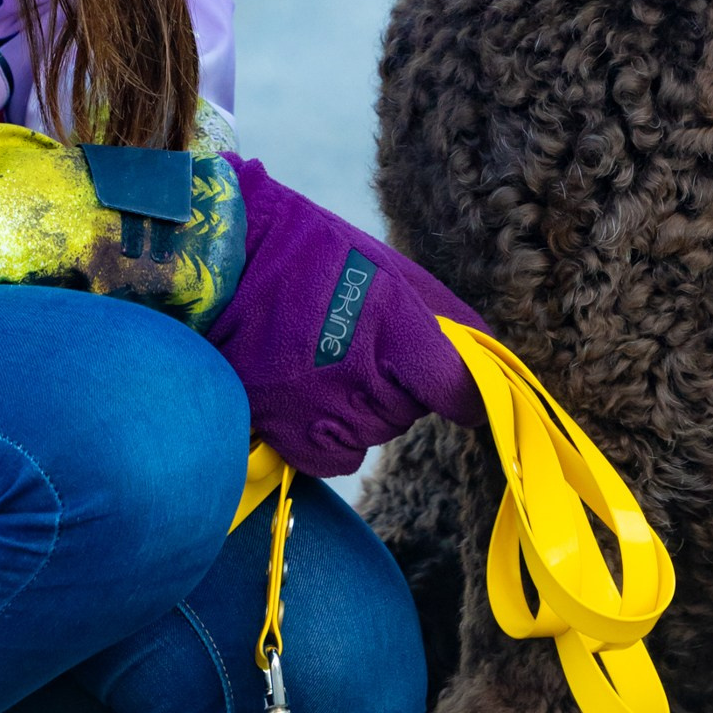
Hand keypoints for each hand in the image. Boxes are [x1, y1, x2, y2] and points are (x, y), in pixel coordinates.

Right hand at [203, 156, 486, 477]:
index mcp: (394, 325)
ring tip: (329, 365)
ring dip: (363, 411)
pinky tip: (313, 400)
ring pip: (373, 435)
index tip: (461, 395)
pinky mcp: (282, 429)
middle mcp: (360, 374)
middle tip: (360, 346)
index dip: (466, 396)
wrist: (225, 259)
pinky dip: (332, 439)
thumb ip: (446, 314)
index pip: (456, 389)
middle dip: (398, 387)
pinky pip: (333, 459)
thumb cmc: (313, 254)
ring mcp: (318, 406)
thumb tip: (487, 353)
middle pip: (410, 412)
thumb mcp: (391, 268)